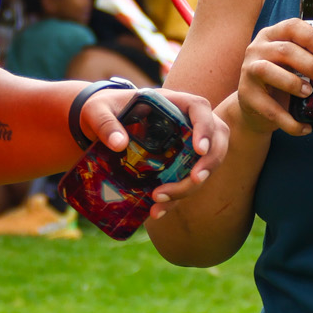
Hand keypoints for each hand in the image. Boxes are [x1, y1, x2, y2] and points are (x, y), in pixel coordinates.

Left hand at [75, 85, 230, 219]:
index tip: (198, 149)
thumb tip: (118, 143)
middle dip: (209, 163)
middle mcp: (185, 121)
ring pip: (204, 164)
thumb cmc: (103, 108)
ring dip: (190, 186)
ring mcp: (185, 143)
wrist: (101, 122)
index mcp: (171, 102)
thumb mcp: (97, 110)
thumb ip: (105, 122)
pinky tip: (157, 210)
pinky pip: (186, 181)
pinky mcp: (178, 162)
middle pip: (214, 139)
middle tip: (194, 181)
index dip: (205, 128)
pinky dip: (176, 198)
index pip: (199, 108)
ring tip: (160, 201)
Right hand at [233, 17, 312, 137]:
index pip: (292, 26)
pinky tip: (304, 128)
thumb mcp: (305, 69)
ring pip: (268, 71)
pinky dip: (288, 121)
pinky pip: (267, 108)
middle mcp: (258, 48)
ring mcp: (248, 71)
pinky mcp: (247, 96)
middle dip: (311, 65)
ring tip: (310, 93)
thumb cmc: (286, 80)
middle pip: (284, 50)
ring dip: (292, 83)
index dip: (311, 37)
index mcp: (275, 35)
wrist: (256, 108)